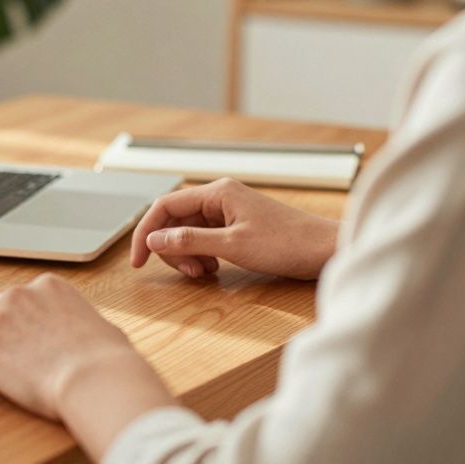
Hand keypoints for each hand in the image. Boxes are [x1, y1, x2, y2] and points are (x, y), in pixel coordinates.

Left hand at [0, 273, 175, 458]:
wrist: (95, 379)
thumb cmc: (108, 360)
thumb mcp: (103, 328)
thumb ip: (86, 325)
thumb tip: (92, 336)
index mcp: (49, 286)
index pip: (21, 294)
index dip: (19, 317)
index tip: (26, 337)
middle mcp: (19, 296)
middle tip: (5, 350)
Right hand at [130, 178, 337, 280]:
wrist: (326, 250)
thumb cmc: (288, 244)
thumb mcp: (233, 246)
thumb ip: (190, 241)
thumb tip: (154, 239)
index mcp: (216, 193)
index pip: (164, 206)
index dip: (145, 233)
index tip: (138, 260)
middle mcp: (219, 197)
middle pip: (174, 220)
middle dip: (172, 248)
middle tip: (187, 272)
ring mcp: (229, 211)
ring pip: (189, 231)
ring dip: (187, 254)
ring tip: (203, 272)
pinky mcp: (237, 226)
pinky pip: (205, 238)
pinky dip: (202, 255)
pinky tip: (214, 269)